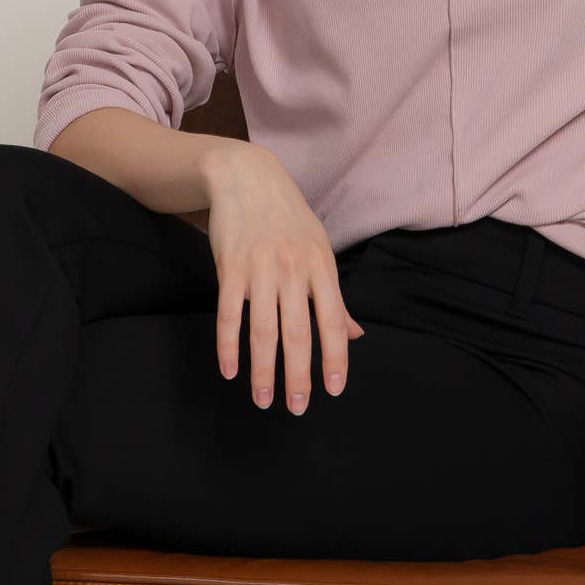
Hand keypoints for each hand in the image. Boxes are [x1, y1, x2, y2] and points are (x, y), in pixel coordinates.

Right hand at [203, 145, 365, 411]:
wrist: (246, 177)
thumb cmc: (288, 218)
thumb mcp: (319, 249)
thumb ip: (334, 295)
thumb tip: (356, 335)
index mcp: (321, 266)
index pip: (333, 321)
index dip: (335, 358)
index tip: (333, 390)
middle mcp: (293, 269)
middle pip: (297, 333)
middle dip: (298, 375)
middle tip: (297, 408)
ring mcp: (259, 268)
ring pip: (262, 330)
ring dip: (262, 370)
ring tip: (263, 399)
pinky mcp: (229, 268)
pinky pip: (228, 315)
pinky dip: (228, 346)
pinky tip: (231, 371)